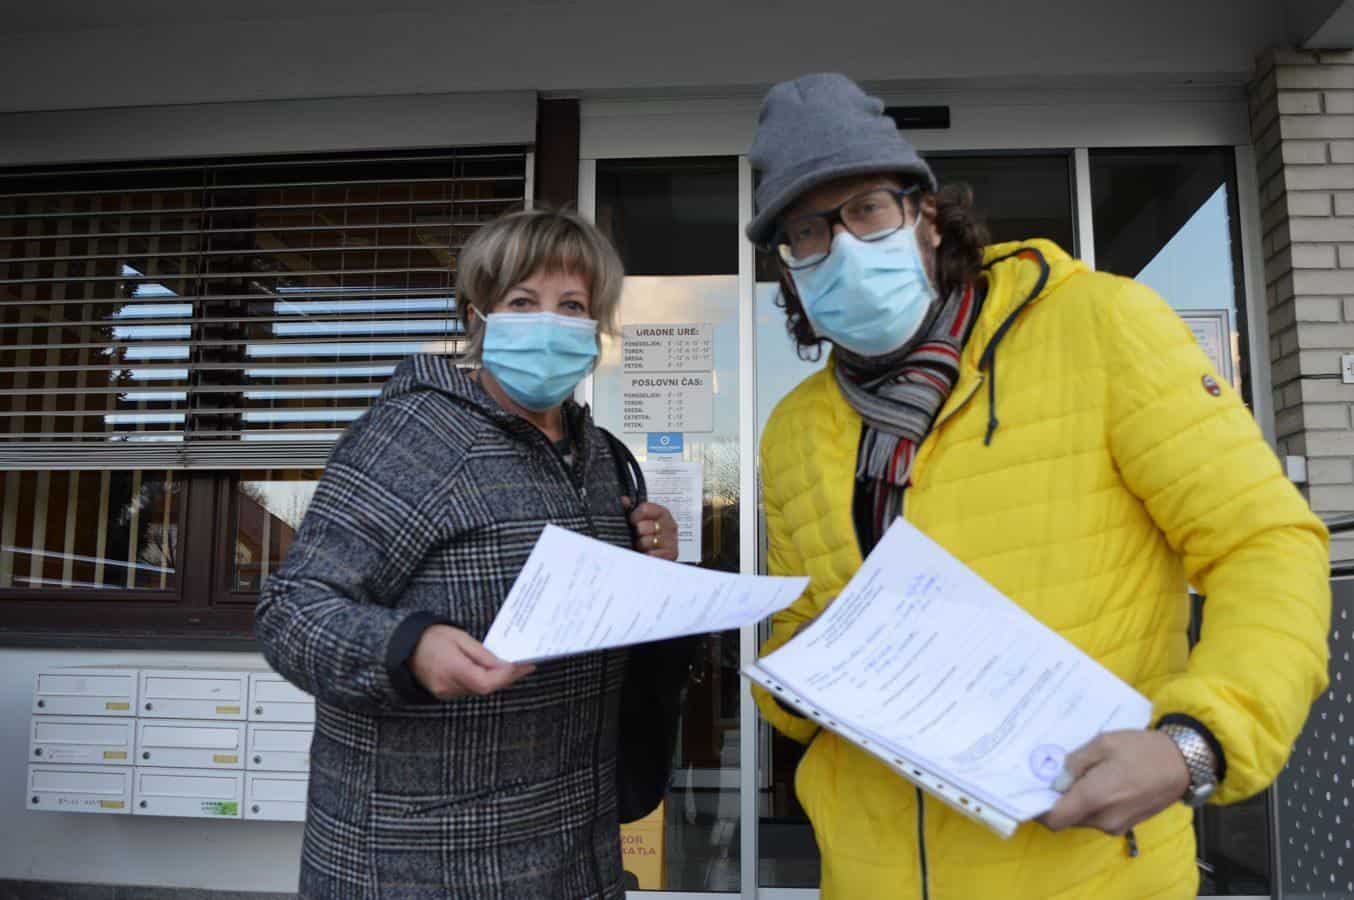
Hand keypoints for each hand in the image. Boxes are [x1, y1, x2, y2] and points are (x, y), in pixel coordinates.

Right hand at [408, 625, 534, 699]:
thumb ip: (483, 655)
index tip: (524, 665)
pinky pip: (471, 689)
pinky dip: (485, 681)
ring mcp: (446, 693)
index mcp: (452, 669)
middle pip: (486, 688)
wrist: (405, 646)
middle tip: (526, 666)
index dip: (508, 676)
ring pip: (480, 690)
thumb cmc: (432, 637)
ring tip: (514, 667)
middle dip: (508, 677)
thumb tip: (505, 665)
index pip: (486, 682)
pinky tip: (494, 672)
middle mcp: (449, 686)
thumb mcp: (460, 638)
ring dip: (498, 680)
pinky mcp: (445, 693)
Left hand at [622, 498, 678, 560]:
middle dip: (637, 533)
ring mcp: (672, 540)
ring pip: (645, 542)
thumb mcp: (639, 521)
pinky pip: (651, 555)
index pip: (645, 509)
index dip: (634, 516)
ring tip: (643, 547)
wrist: (661, 556)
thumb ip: (630, 509)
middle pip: (642, 527)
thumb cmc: (649, 536)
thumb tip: (624, 500)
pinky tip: (647, 554)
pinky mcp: (671, 554)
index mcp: (662, 513)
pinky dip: (647, 556)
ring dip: (641, 546)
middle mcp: (669, 525)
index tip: (632, 521)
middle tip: (639, 537)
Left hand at [1040, 729, 1190, 835]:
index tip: (1030, 792)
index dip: (1038, 809)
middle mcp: (1103, 818)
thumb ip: (1075, 762)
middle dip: (1056, 802)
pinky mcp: (1126, 824)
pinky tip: (1095, 782)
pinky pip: (1098, 818)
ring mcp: (1116, 825)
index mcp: (1094, 798)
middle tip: (1051, 777)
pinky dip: (1090, 805)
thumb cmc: (1143, 749)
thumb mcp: (1103, 744)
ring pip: (1082, 819)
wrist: (1183, 763)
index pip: (1054, 819)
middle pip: (1066, 819)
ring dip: (1074, 803)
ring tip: (1077, 776)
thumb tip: (1057, 779)